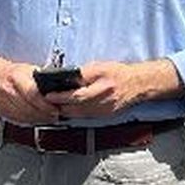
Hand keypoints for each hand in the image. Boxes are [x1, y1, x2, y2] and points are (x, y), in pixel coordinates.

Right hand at [0, 60, 62, 124]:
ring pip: (25, 117)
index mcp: (15, 77)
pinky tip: (38, 118)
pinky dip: (31, 121)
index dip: (45, 104)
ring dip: (39, 119)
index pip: (32, 94)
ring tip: (50, 117)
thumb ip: (43, 80)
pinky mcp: (3, 112)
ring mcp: (3, 103)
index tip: (55, 108)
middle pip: (29, 108)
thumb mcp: (31, 70)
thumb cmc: (16, 72)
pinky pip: (19, 120)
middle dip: (44, 113)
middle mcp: (7, 90)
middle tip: (56, 114)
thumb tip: (61, 89)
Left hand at [48, 59, 182, 118]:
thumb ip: (82, 74)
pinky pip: (84, 116)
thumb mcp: (100, 67)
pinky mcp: (104, 116)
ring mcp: (103, 111)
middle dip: (58, 105)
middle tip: (47, 100)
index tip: (48, 95)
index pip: (76, 95)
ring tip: (54, 104)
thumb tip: (65, 78)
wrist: (138, 85)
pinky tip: (67, 108)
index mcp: (102, 88)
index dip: (60, 97)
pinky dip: (74, 113)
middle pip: (74, 108)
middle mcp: (102, 102)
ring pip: (78, 115)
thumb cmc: (119, 73)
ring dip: (65, 110)